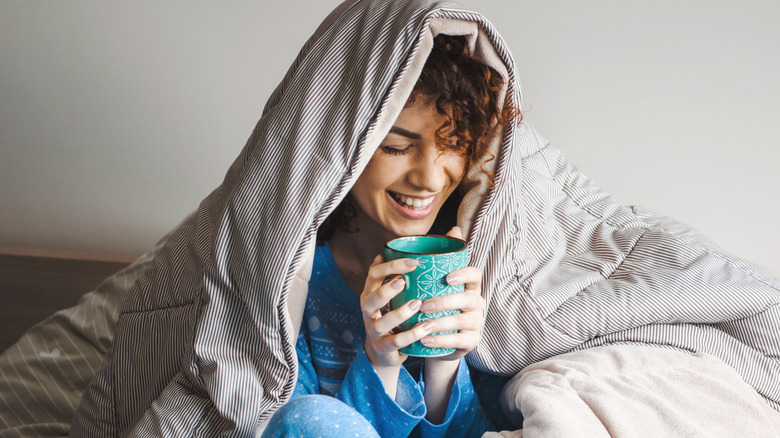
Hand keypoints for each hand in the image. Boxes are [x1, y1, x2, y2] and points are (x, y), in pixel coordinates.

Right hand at [360, 256, 434, 370]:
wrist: (383, 353)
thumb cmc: (391, 317)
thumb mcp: (390, 296)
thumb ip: (393, 274)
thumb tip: (391, 248)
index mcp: (370, 293)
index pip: (374, 275)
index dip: (391, 266)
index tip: (414, 262)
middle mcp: (368, 310)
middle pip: (371, 298)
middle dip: (387, 289)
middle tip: (404, 281)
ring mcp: (374, 330)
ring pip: (382, 321)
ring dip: (400, 312)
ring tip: (417, 304)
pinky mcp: (383, 347)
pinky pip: (396, 341)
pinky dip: (412, 334)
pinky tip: (426, 327)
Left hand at [419, 226, 484, 422]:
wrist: (436, 339)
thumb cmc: (437, 306)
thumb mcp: (437, 284)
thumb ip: (442, 259)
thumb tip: (453, 228)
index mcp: (470, 286)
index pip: (475, 275)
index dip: (464, 274)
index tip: (446, 278)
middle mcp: (477, 303)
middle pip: (469, 300)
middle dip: (447, 302)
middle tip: (424, 305)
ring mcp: (476, 324)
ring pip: (464, 322)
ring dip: (442, 323)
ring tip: (422, 324)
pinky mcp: (472, 342)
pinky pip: (460, 341)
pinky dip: (441, 341)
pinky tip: (425, 340)